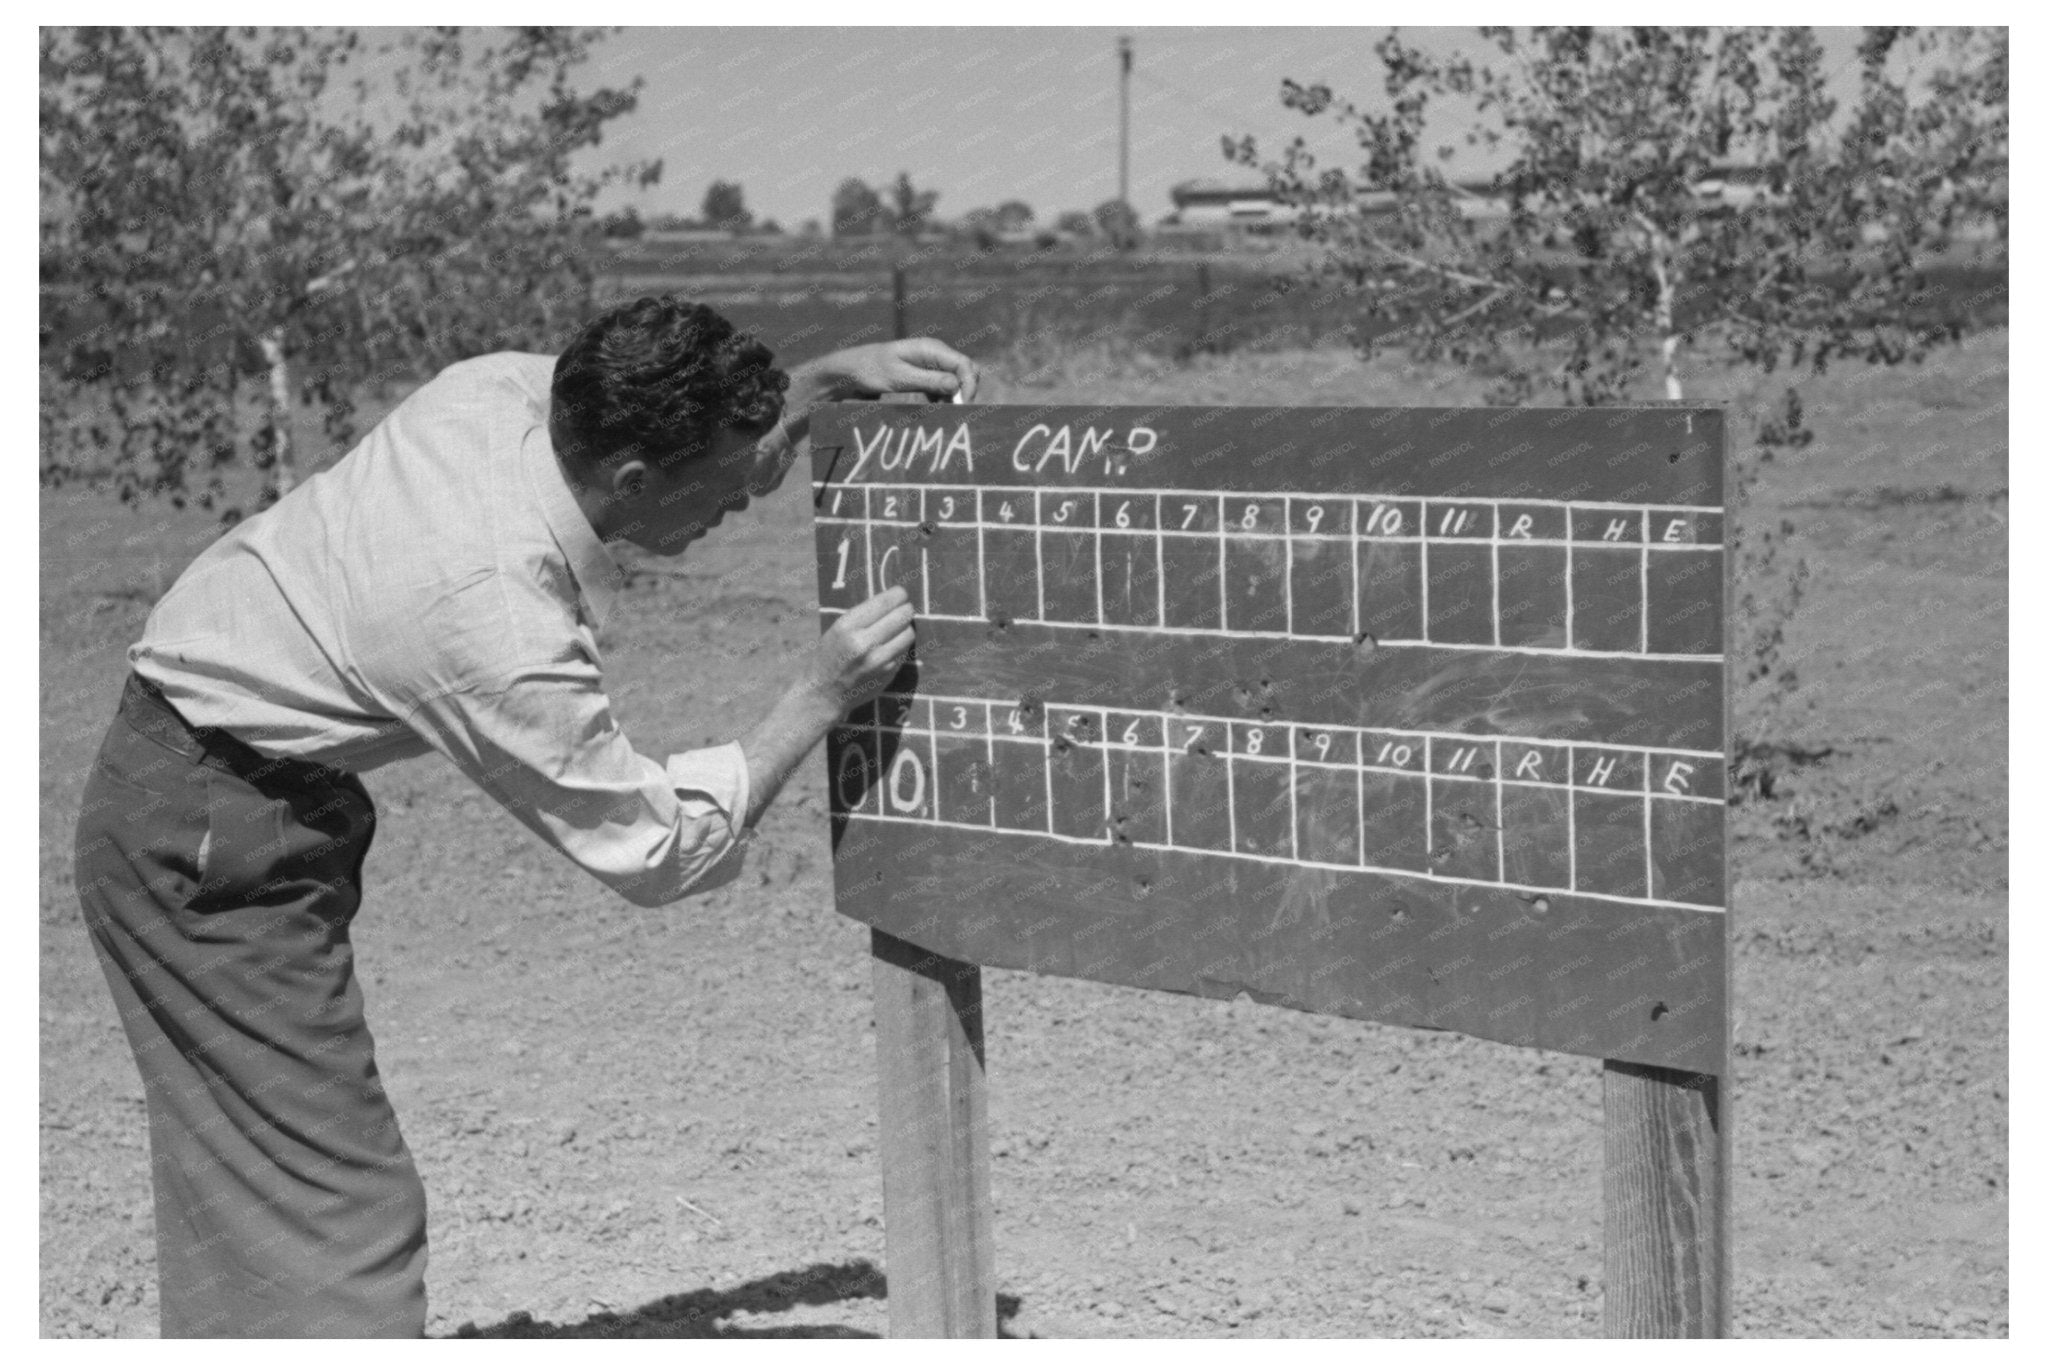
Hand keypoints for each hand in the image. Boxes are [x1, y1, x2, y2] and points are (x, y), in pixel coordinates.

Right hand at [804, 585, 914, 714]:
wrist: (824, 695)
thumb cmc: (830, 657)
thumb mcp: (838, 630)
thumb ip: (863, 616)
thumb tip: (893, 599)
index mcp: (847, 626)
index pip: (884, 602)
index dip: (898, 594)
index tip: (900, 593)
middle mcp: (864, 642)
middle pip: (902, 616)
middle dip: (906, 609)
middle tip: (904, 608)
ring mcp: (879, 660)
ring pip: (908, 633)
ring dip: (906, 627)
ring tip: (898, 627)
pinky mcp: (889, 673)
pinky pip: (905, 650)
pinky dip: (901, 645)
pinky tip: (892, 644)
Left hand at [825, 339, 978, 402]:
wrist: (851, 370)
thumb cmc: (871, 370)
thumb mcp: (900, 378)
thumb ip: (929, 381)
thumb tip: (957, 385)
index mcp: (931, 348)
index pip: (964, 364)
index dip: (969, 386)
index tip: (963, 407)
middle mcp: (936, 354)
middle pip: (966, 371)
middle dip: (966, 392)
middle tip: (957, 413)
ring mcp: (932, 364)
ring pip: (957, 382)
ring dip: (954, 398)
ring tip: (944, 414)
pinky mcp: (926, 376)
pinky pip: (944, 388)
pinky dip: (944, 400)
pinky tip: (935, 411)